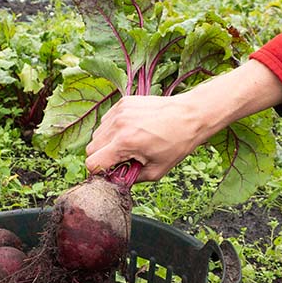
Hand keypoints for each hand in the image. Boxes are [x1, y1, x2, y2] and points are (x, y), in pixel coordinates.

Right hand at [85, 60, 281, 181]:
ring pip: (97, 134)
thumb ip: (131, 178)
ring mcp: (119, 111)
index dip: (99, 172)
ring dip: (106, 143)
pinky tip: (131, 130)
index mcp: (125, 143)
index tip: (110, 173)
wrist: (190, 115)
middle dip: (102, 157)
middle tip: (121, 160)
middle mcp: (118, 125)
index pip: (92, 163)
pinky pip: (106, 120)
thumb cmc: (177, 143)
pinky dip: (113, 129)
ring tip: (128, 144)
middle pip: (91, 148)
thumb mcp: (156, 170)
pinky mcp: (123, 102)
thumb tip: (116, 180)